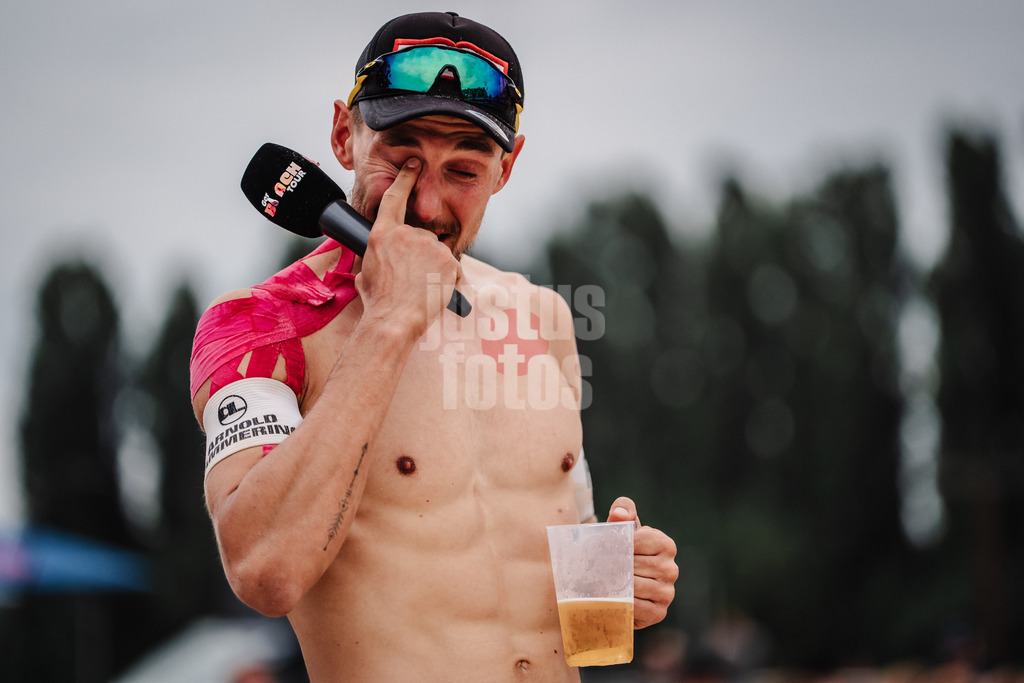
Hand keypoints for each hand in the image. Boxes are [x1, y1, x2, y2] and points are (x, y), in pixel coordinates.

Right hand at [356, 158, 459, 332]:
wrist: (395, 320)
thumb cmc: (378, 302)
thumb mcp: (366, 273)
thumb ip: (375, 257)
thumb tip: (377, 260)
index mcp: (382, 234)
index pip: (395, 197)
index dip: (406, 178)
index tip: (415, 164)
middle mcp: (408, 234)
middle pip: (420, 235)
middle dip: (418, 254)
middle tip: (409, 278)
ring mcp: (430, 245)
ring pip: (436, 251)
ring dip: (432, 266)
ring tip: (420, 288)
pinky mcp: (449, 260)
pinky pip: (452, 267)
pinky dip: (447, 278)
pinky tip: (435, 291)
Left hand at [606, 497, 677, 628]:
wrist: (617, 586)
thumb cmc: (619, 553)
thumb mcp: (621, 529)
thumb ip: (622, 511)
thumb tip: (620, 514)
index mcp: (665, 544)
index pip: (638, 540)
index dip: (616, 543)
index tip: (601, 548)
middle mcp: (671, 568)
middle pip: (634, 564)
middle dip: (611, 564)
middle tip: (594, 566)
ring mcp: (668, 592)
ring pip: (635, 584)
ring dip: (614, 584)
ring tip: (599, 580)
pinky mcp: (659, 612)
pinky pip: (638, 607)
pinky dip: (622, 602)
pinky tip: (612, 598)